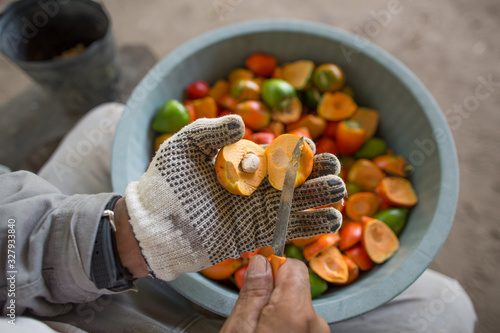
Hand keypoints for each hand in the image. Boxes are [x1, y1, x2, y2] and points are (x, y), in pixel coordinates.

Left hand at [124, 115, 345, 280]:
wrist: (154, 224)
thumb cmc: (167, 182)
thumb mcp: (185, 146)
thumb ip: (211, 130)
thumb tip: (243, 124)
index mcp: (243, 164)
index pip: (277, 155)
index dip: (298, 152)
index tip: (311, 148)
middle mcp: (256, 187)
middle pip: (295, 179)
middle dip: (317, 173)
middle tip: (335, 169)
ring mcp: (259, 211)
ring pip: (299, 203)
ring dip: (321, 197)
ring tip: (338, 191)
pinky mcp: (258, 234)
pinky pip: (291, 229)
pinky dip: (312, 225)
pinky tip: (333, 219)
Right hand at [222, 255, 328, 332]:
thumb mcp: (239, 328)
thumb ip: (253, 293)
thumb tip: (261, 261)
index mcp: (296, 313)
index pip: (293, 266)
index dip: (272, 268)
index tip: (257, 279)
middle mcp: (315, 323)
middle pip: (295, 287)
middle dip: (273, 294)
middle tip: (252, 316)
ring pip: (296, 307)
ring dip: (278, 313)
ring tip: (259, 330)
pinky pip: (300, 324)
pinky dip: (286, 326)